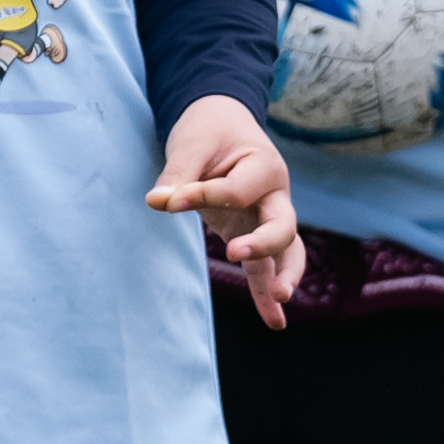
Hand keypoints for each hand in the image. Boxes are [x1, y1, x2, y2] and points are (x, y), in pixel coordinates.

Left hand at [154, 98, 308, 323]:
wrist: (225, 122)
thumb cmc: (210, 130)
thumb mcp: (192, 143)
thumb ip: (178, 173)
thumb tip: (157, 202)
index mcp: (263, 166)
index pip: (234, 190)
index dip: (200, 196)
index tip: (166, 200)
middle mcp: (275, 195)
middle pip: (281, 225)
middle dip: (264, 243)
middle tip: (236, 254)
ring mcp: (267, 217)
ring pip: (287, 250)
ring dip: (283, 274)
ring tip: (280, 299)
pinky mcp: (253, 234)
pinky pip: (266, 267)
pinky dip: (268, 293)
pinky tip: (274, 321)